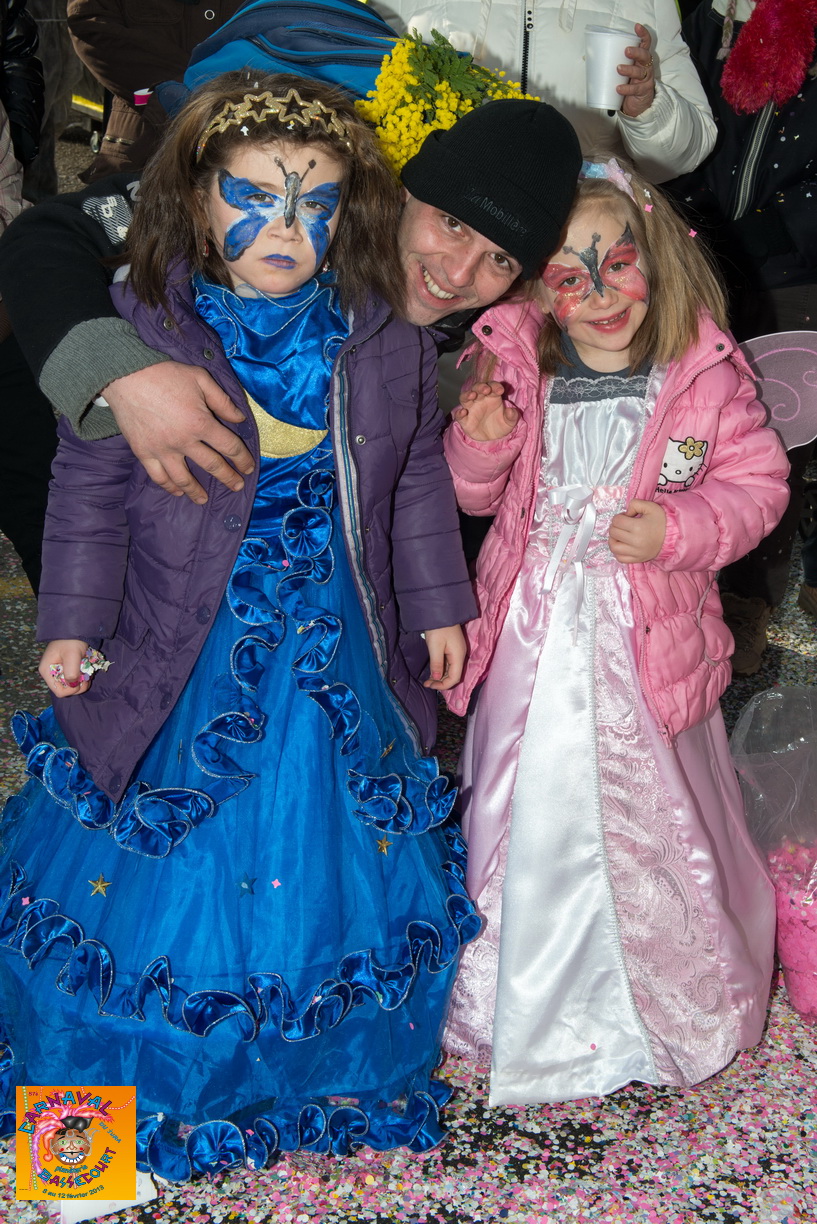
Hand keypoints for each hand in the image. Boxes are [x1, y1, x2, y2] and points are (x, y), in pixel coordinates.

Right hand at [39, 640, 91, 697]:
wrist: (75, 629)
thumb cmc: (70, 640)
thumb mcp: (72, 655)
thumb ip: (71, 671)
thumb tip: (73, 685)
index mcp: (47, 671)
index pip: (59, 691)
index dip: (71, 689)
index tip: (80, 680)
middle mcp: (52, 674)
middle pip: (67, 689)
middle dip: (79, 684)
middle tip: (87, 674)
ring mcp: (60, 672)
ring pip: (73, 685)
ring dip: (83, 680)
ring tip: (87, 670)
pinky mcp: (67, 669)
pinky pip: (76, 678)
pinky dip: (83, 676)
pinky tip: (86, 668)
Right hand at [104, 362, 254, 504]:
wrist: (125, 375)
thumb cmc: (165, 374)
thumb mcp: (200, 379)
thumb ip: (222, 400)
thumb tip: (239, 419)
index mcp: (200, 422)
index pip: (229, 446)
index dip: (242, 458)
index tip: (248, 468)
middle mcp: (183, 441)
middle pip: (212, 465)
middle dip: (228, 478)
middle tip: (237, 486)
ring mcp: (162, 450)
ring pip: (183, 478)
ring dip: (196, 491)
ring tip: (204, 500)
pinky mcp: (143, 452)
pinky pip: (158, 476)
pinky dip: (169, 486)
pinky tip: (176, 491)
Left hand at [423, 624, 466, 690]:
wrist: (441, 611)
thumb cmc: (438, 627)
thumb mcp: (435, 646)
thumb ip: (437, 663)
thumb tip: (437, 678)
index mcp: (458, 656)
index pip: (455, 678)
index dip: (444, 685)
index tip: (431, 685)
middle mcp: (460, 655)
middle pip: (454, 675)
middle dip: (441, 682)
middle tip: (427, 684)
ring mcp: (457, 652)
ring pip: (451, 670)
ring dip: (440, 676)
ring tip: (428, 680)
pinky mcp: (452, 648)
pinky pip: (449, 664)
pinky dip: (441, 669)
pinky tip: (433, 671)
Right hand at [451, 381, 518, 440]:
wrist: (492, 439)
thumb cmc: (501, 425)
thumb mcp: (510, 422)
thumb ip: (512, 416)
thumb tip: (511, 411)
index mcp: (492, 396)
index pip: (492, 386)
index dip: (495, 386)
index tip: (500, 390)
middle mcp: (480, 399)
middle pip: (477, 388)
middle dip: (481, 387)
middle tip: (486, 389)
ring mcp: (470, 409)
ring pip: (465, 397)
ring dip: (467, 394)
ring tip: (472, 395)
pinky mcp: (464, 420)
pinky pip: (459, 415)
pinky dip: (459, 413)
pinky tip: (463, 412)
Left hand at [608, 499, 665, 562]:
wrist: (672, 536)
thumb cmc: (661, 521)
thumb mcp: (650, 506)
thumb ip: (635, 504)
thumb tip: (625, 513)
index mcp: (638, 527)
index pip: (616, 521)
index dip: (619, 517)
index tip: (626, 517)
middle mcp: (635, 541)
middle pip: (613, 533)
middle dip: (615, 526)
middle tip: (623, 525)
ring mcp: (636, 552)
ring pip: (614, 547)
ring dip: (613, 539)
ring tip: (619, 535)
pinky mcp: (637, 559)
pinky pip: (620, 558)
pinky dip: (617, 552)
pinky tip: (622, 545)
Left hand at [618, 24, 656, 117]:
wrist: (636, 106)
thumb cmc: (628, 85)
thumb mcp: (622, 72)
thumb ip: (613, 64)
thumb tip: (590, 59)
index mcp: (640, 59)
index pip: (645, 43)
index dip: (642, 34)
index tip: (636, 27)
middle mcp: (645, 66)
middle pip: (644, 55)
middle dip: (636, 52)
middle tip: (626, 51)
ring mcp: (646, 79)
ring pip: (640, 71)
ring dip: (629, 69)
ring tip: (619, 69)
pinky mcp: (643, 91)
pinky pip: (635, 89)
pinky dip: (627, 89)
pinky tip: (619, 88)